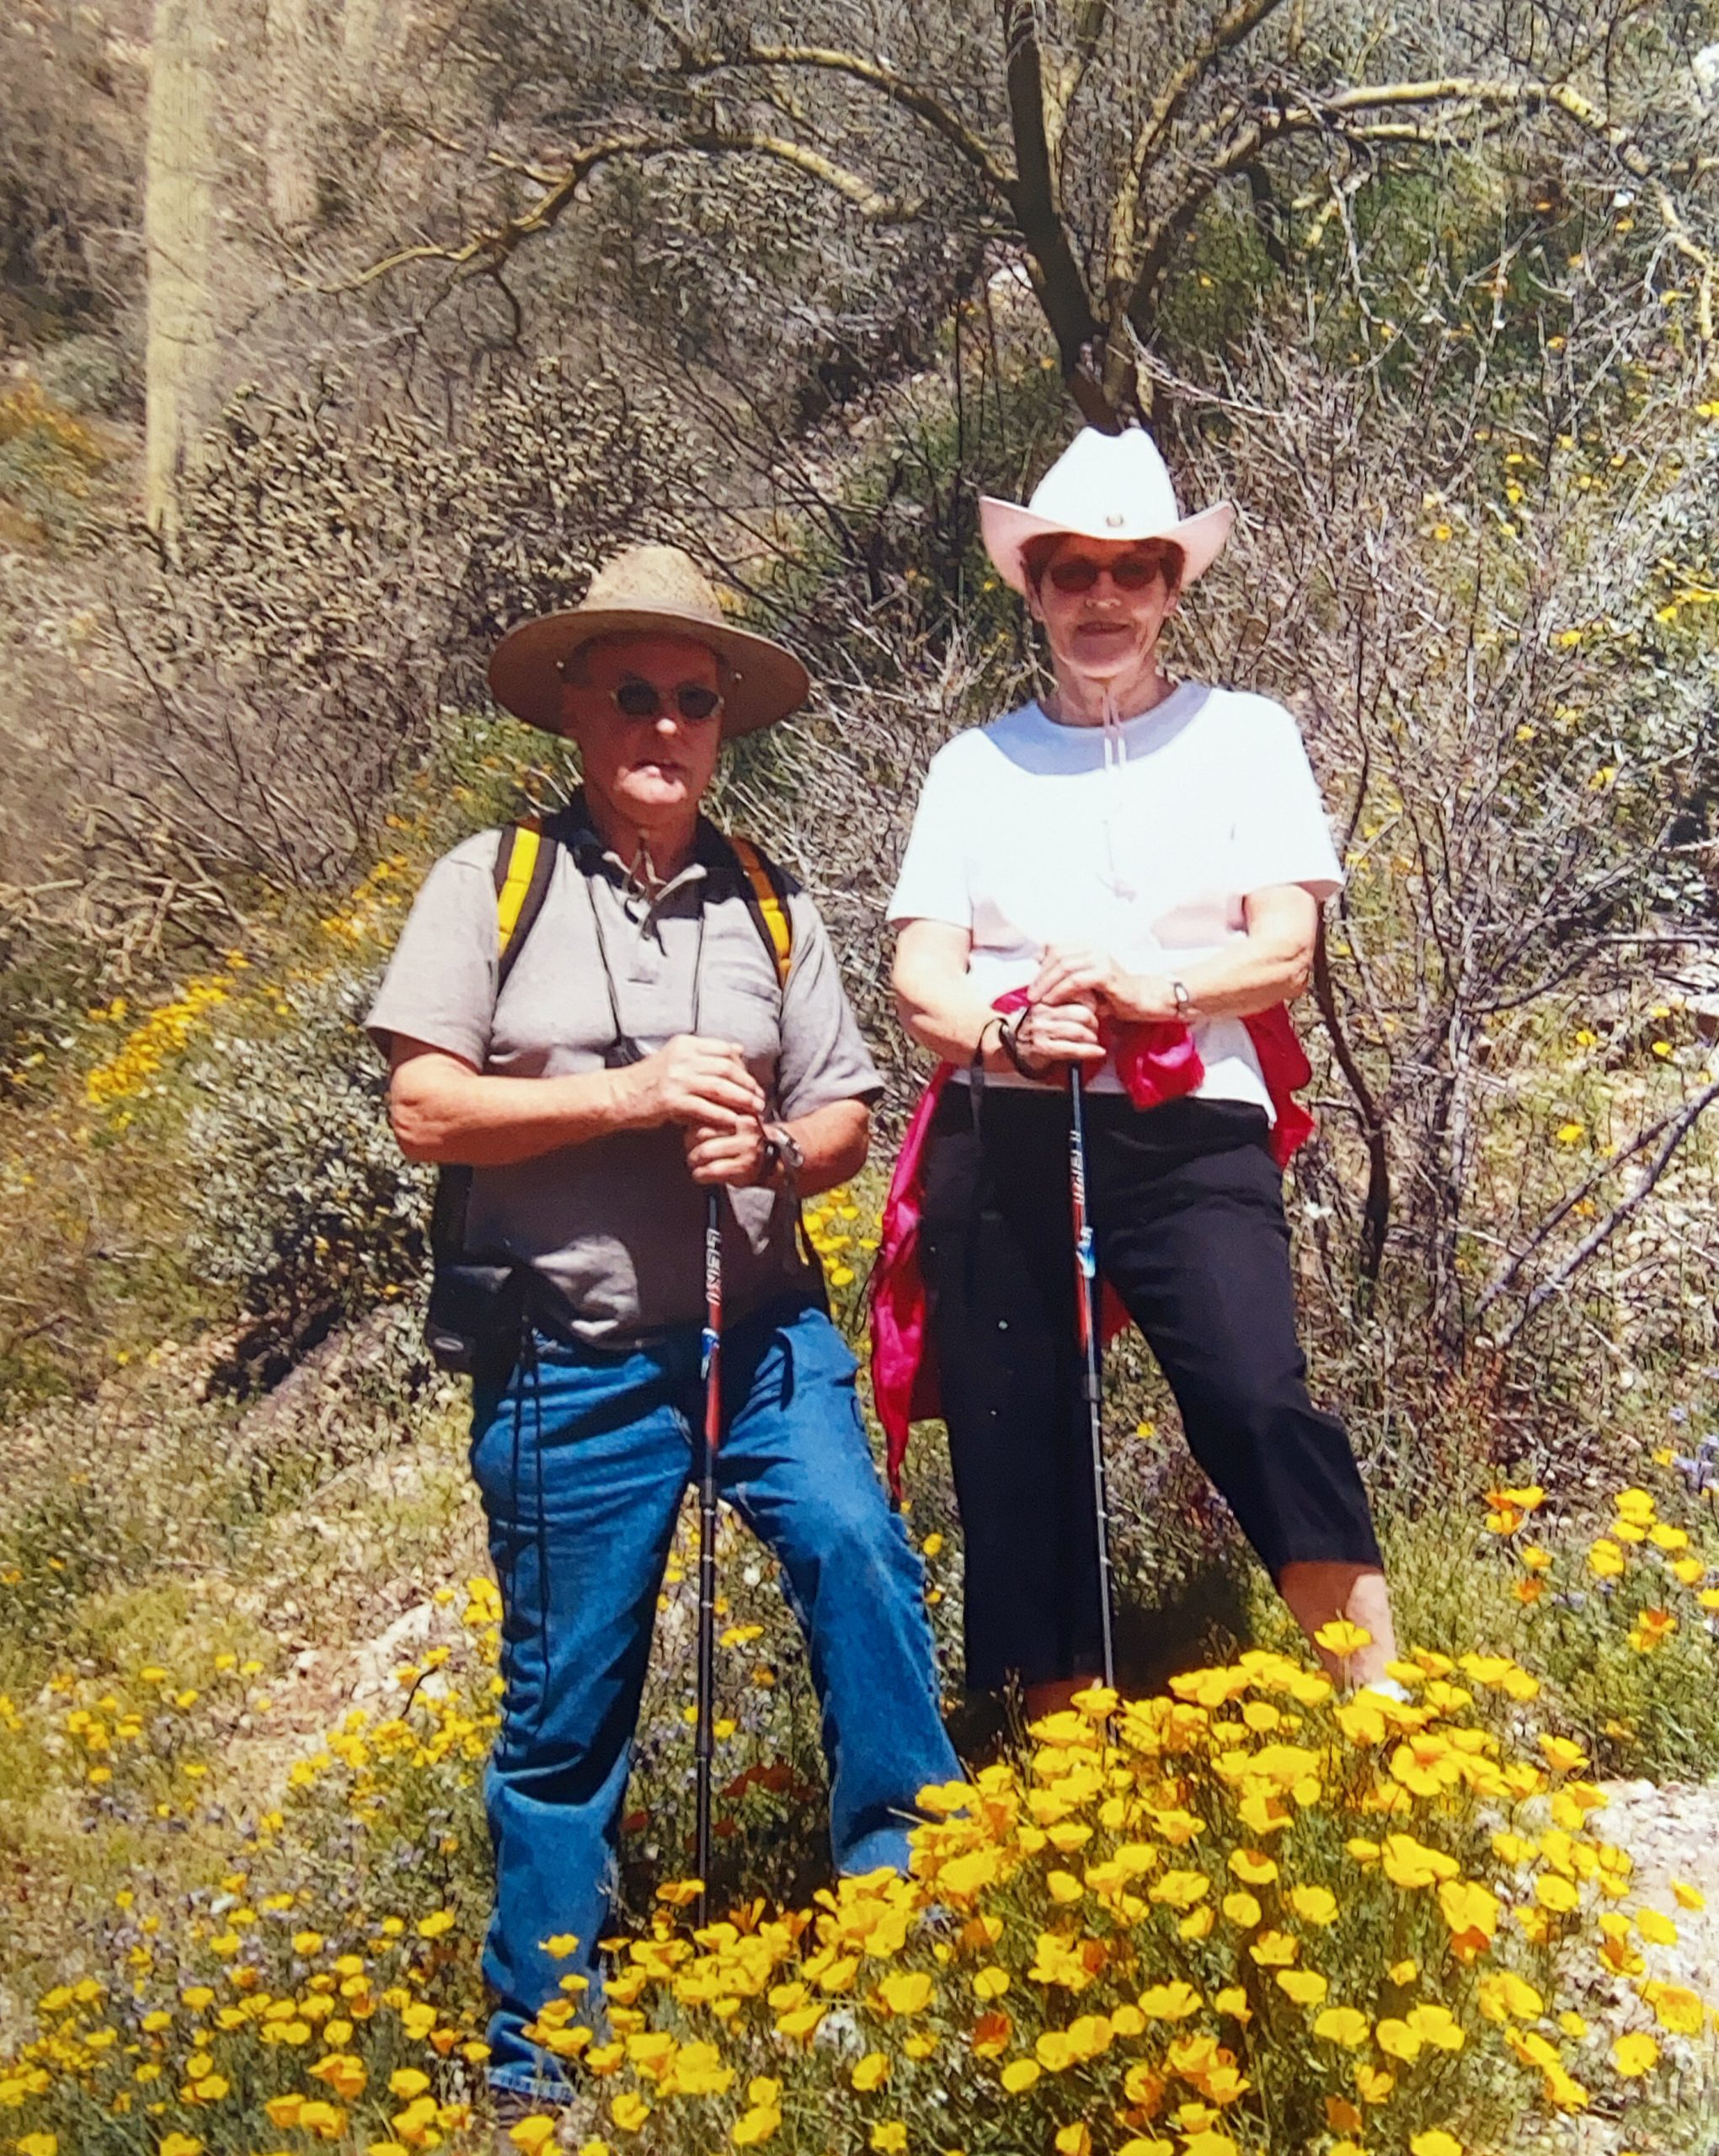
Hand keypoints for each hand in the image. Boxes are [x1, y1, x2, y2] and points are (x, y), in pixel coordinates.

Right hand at [622, 1035, 765, 1131]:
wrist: (620, 1094)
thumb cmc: (650, 1079)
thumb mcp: (676, 1057)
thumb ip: (705, 1053)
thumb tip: (739, 1049)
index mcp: (686, 1044)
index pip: (725, 1050)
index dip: (743, 1067)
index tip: (752, 1081)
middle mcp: (682, 1058)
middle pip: (727, 1068)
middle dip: (747, 1084)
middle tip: (759, 1098)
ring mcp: (676, 1079)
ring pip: (720, 1088)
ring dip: (741, 1100)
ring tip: (754, 1110)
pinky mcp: (671, 1100)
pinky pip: (705, 1108)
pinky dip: (722, 1115)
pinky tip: (733, 1122)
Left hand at [683, 1118, 770, 1186]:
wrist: (777, 1161)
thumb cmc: (748, 1143)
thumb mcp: (737, 1124)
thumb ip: (716, 1120)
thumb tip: (688, 1121)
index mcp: (741, 1113)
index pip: (708, 1115)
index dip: (693, 1126)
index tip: (690, 1134)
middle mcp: (745, 1129)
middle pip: (703, 1132)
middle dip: (690, 1144)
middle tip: (690, 1151)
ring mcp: (746, 1148)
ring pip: (705, 1150)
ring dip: (693, 1159)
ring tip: (694, 1163)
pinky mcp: (744, 1167)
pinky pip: (712, 1170)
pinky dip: (700, 1174)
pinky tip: (700, 1174)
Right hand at [1008, 999, 1105, 1077]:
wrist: (1008, 1045)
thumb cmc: (1031, 1027)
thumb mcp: (1047, 1007)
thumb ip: (1064, 999)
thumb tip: (1091, 993)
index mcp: (1044, 999)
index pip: (1075, 994)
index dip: (1091, 1001)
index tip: (1096, 1007)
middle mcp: (1042, 1012)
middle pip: (1082, 1013)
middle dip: (1094, 1022)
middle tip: (1095, 1026)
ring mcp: (1042, 1030)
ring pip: (1079, 1031)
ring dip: (1091, 1037)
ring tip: (1092, 1039)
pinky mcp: (1042, 1047)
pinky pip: (1072, 1049)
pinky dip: (1088, 1051)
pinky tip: (1097, 1051)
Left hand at [1031, 944, 1177, 1025]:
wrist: (1145, 1000)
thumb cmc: (1115, 994)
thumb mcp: (1087, 982)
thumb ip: (1067, 976)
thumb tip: (1039, 971)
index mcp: (1088, 946)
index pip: (1055, 946)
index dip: (1041, 962)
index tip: (1033, 980)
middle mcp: (1093, 948)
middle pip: (1057, 955)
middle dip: (1040, 975)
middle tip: (1031, 993)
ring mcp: (1101, 959)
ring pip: (1064, 966)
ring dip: (1047, 983)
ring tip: (1038, 998)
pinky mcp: (1106, 974)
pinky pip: (1076, 980)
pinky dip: (1061, 990)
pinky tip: (1053, 1000)